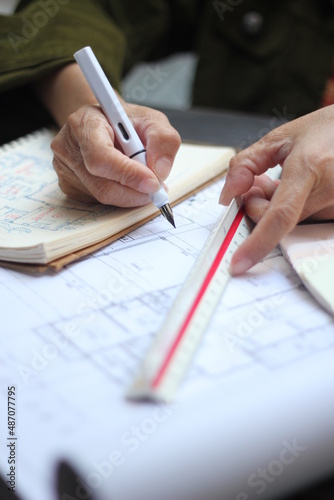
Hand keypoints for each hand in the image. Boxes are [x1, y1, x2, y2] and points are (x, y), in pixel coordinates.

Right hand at [51, 101, 180, 205]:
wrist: (104, 124)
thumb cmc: (125, 122)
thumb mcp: (151, 120)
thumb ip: (163, 140)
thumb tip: (160, 171)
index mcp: (84, 123)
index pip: (101, 157)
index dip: (128, 174)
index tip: (153, 182)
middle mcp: (67, 147)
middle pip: (102, 185)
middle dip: (135, 192)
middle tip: (157, 189)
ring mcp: (64, 170)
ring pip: (103, 197)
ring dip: (130, 195)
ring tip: (142, 180)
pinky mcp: (69, 187)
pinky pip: (97, 202)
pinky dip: (119, 197)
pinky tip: (125, 182)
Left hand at [219, 105, 333, 274]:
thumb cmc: (324, 131)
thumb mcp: (279, 137)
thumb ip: (245, 164)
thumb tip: (227, 196)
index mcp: (311, 167)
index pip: (280, 215)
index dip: (258, 242)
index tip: (239, 262)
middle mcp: (330, 190)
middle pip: (277, 221)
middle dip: (259, 206)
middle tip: (260, 183)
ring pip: (293, 222)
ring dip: (278, 208)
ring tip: (285, 180)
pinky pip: (309, 222)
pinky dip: (296, 210)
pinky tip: (299, 190)